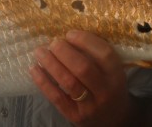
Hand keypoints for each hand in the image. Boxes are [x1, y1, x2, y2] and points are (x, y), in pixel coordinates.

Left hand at [30, 30, 151, 126]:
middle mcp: (105, 91)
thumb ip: (97, 56)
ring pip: (68, 82)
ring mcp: (90, 106)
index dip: (86, 41)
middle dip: (64, 52)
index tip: (70, 33)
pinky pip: (56, 97)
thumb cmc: (109, 88)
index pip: (104, 55)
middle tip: (53, 42)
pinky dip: (43, 82)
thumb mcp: (112, 73)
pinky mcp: (75, 116)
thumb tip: (68, 33)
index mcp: (117, 76)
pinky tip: (34, 69)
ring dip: (51, 64)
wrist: (115, 120)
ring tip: (40, 51)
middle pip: (83, 68)